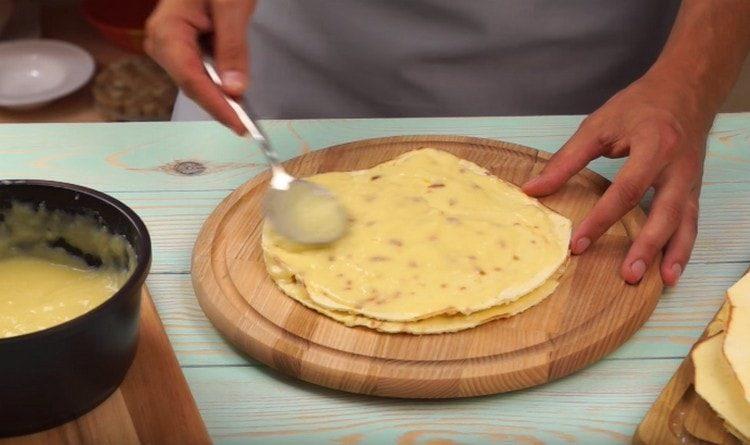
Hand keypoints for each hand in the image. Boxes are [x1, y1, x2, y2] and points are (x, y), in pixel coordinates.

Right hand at [144, 0, 255, 133]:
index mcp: (167, 30)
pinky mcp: (181, 46)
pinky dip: (218, 85)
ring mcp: (169, 44)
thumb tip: (234, 88)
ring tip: (243, 115)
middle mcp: (161, 41)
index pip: (191, 79)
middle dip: (219, 106)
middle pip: (191, 84)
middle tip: (245, 127)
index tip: (238, 124)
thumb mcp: (232, 7)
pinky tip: (234, 96)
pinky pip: (199, 72)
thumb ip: (232, 48)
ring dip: (219, 98)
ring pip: (195, 81)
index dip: (216, 105)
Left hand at [523, 74, 709, 285]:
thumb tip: (533, 190)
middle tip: (627, 275)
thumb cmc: (640, 105)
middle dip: (647, 246)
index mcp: (653, 146)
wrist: (686, 88)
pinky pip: (691, 222)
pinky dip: (684, 247)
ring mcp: (691, 180)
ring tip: (661, 282)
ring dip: (673, 254)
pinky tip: (671, 269)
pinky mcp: (694, 188)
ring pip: (686, 222)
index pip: (626, 190)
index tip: (578, 244)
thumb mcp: (599, 125)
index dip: (602, 219)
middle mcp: (678, 167)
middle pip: (665, 212)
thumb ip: (567, 160)